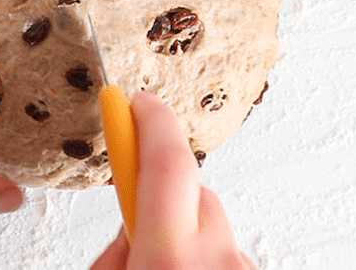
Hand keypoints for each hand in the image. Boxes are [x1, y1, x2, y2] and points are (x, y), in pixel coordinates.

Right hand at [91, 91, 255, 269]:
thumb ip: (114, 253)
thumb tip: (129, 234)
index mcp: (169, 259)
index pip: (166, 162)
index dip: (151, 124)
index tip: (135, 102)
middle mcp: (217, 259)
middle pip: (192, 191)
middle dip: (163, 194)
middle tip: (138, 228)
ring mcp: (242, 268)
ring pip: (211, 225)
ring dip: (186, 236)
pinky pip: (225, 252)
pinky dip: (205, 260)